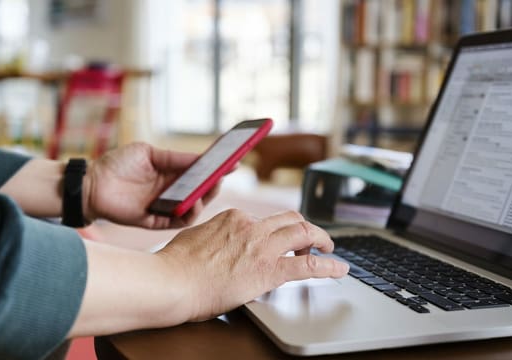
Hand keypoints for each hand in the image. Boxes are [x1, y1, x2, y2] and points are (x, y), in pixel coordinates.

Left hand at [84, 142, 219, 228]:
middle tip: (224, 176)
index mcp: (171, 174)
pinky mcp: (156, 221)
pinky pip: (179, 221)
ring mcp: (165, 207)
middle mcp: (171, 192)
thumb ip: (174, 157)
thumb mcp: (148, 153)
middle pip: (201, 191)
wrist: (92, 184)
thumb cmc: (117, 164)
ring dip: (205, 199)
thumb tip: (201, 158)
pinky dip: (189, 214)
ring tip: (211, 188)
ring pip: (194, 207)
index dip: (216, 169)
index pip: (200, 173)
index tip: (234, 161)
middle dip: (214, 184)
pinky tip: (193, 203)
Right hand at [156, 209, 349, 321]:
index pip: (265, 219)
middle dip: (306, 228)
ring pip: (304, 233)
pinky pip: (308, 265)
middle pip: (290, 219)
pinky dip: (329, 266)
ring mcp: (262, 246)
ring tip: (329, 249)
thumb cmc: (175, 265)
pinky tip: (339, 269)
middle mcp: (251, 226)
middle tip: (314, 239)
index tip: (280, 240)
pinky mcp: (269, 270)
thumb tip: (215, 240)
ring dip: (322, 239)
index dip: (277, 230)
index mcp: (233, 217)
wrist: (172, 281)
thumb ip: (213, 235)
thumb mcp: (195, 236)